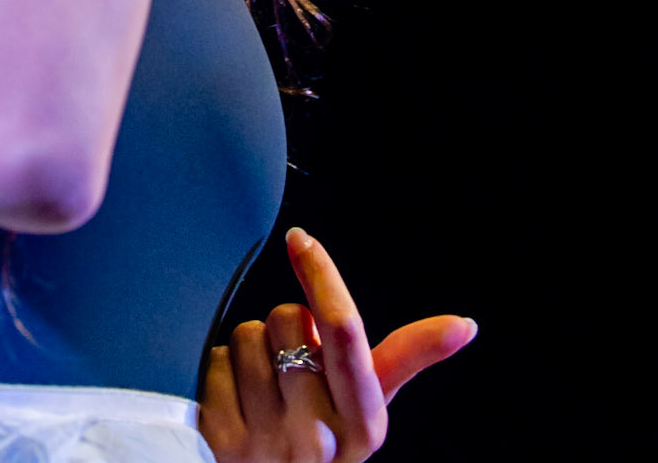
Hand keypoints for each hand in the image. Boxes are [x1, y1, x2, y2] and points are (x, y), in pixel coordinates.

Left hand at [198, 227, 476, 460]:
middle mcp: (318, 438)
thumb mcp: (367, 405)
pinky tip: (235, 402)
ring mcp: (267, 442)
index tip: (301, 239)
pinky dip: (220, 371)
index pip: (344, 330)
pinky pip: (214, 360)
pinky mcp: (221, 439)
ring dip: (249, 352)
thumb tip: (467, 324)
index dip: (322, 275)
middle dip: (285, 329)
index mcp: (363, 422)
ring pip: (246, 336)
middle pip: (286, 319)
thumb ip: (408, 356)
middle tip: (292, 369)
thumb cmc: (324, 433)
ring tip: (263, 391)